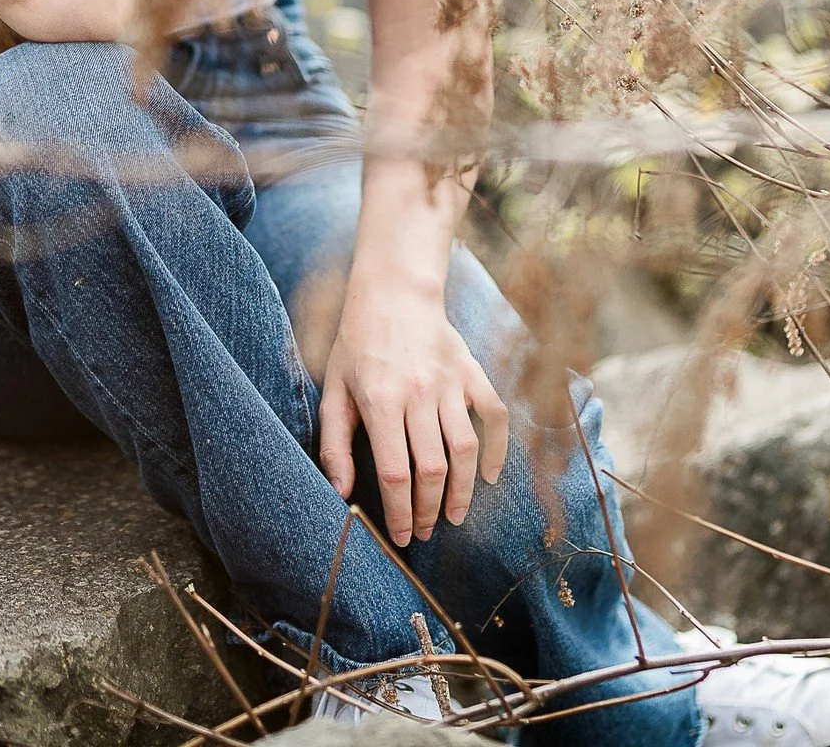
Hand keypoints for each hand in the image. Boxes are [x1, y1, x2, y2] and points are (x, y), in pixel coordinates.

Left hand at [318, 274, 507, 546]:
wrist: (394, 293)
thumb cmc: (357, 344)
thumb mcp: (334, 389)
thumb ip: (335, 443)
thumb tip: (341, 492)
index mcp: (380, 399)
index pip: (394, 471)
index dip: (400, 512)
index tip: (402, 537)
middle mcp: (418, 393)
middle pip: (432, 469)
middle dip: (429, 510)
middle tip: (425, 532)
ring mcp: (450, 382)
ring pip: (464, 450)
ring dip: (462, 492)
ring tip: (453, 516)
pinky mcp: (472, 372)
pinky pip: (494, 417)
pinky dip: (496, 451)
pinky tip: (488, 477)